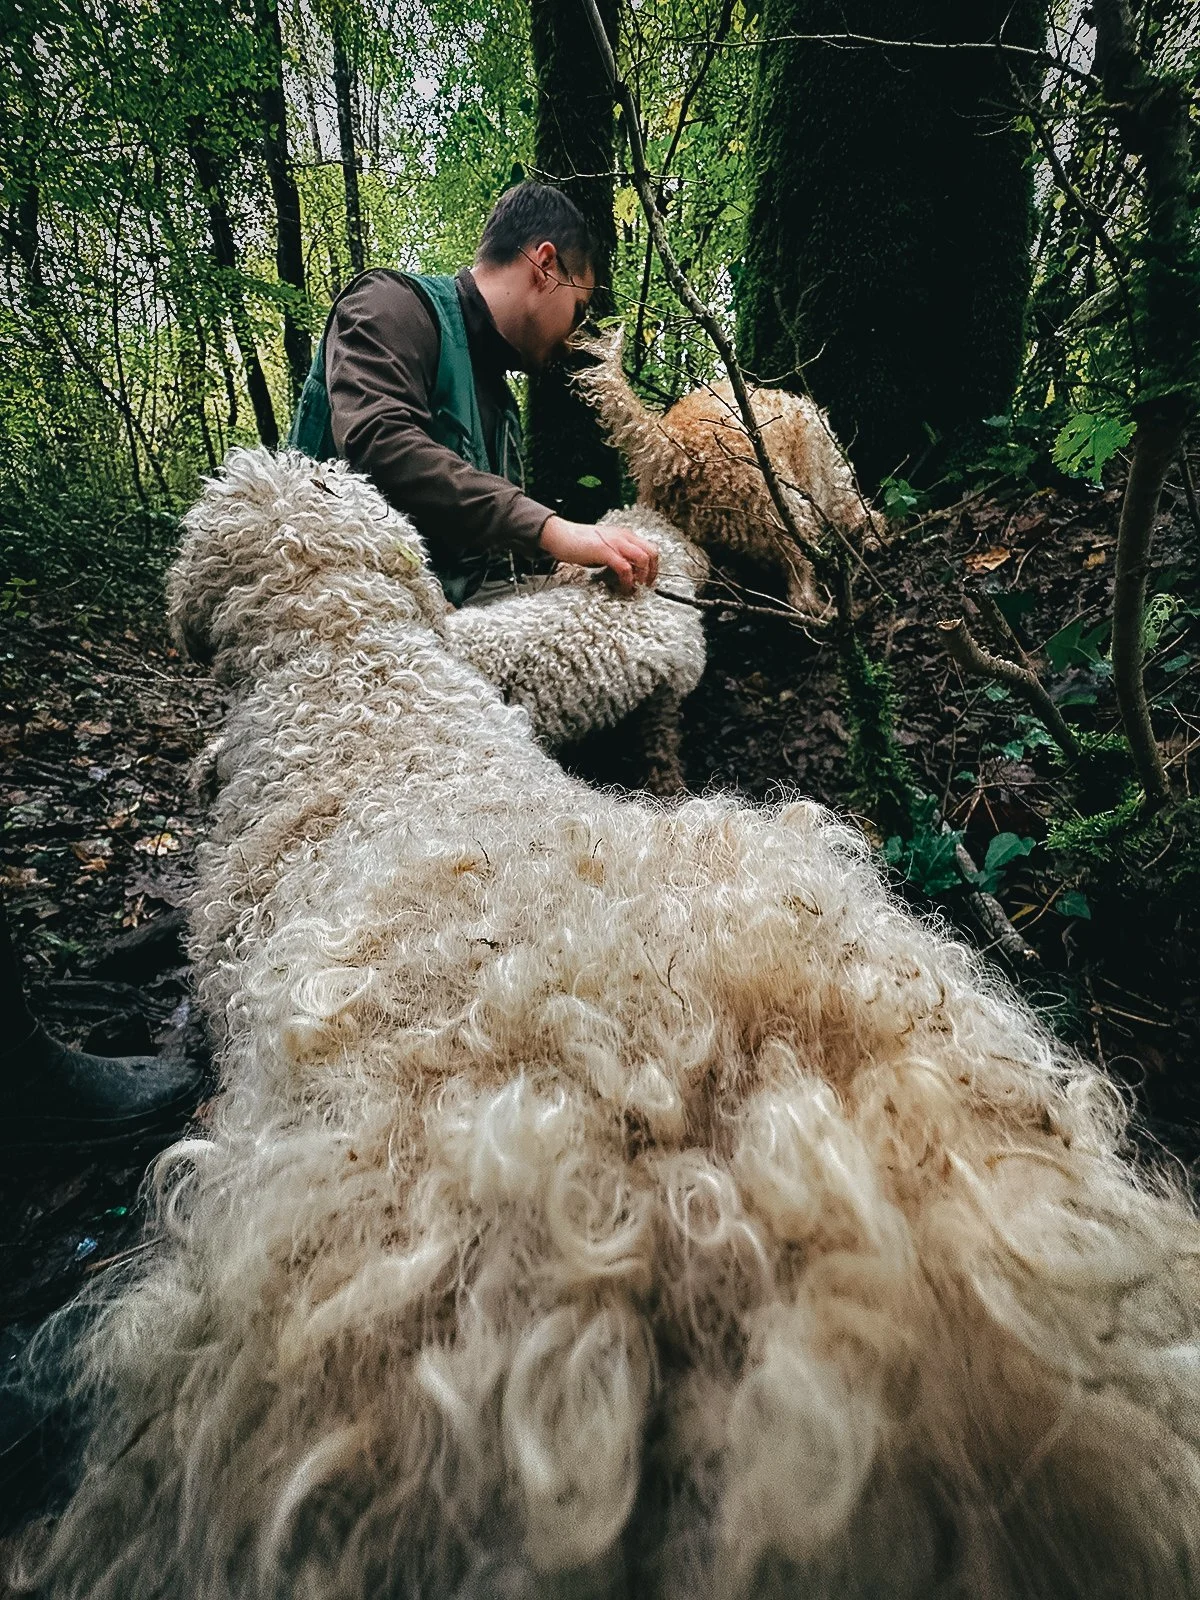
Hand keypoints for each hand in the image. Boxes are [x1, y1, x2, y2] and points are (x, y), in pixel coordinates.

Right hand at [538, 516, 658, 592]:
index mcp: (624, 534)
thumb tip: (628, 572)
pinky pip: (624, 567)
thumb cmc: (579, 542)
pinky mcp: (605, 551)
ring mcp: (615, 543)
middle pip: (651, 552)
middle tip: (646, 585)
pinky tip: (623, 587)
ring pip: (642, 558)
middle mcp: (623, 536)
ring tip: (636, 587)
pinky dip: (628, 580)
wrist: (561, 535)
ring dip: (643, 576)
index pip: (649, 548)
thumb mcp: (604, 546)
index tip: (649, 579)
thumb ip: (618, 555)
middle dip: (653, 571)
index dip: (654, 566)